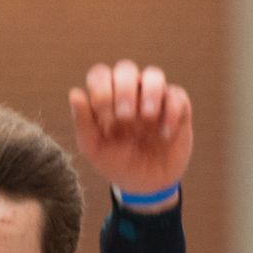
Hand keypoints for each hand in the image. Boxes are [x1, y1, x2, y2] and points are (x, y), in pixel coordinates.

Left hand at [68, 61, 192, 201]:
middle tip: (125, 117)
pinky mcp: (178, 108)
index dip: (101, 90)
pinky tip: (164, 134)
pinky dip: (171, 113)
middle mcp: (130, 91)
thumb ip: (83, 122)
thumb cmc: (116, 162)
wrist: (146, 184)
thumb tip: (75, 93)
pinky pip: (177, 95)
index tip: (105, 120)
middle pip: (126, 68)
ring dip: (149, 93)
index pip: (100, 74)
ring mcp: (154, 97)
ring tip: (147, 117)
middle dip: (123, 90)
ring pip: (154, 74)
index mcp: (106, 97)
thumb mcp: (95, 148)